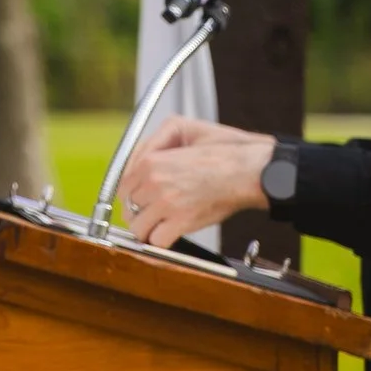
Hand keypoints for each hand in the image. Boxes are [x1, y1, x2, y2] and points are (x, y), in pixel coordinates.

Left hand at [117, 117, 273, 248]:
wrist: (247, 170)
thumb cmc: (222, 150)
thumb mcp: (179, 128)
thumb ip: (152, 143)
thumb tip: (136, 163)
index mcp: (150, 161)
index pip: (123, 185)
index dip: (130, 195)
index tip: (138, 200)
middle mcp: (153, 182)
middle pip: (128, 207)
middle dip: (137, 212)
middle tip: (149, 215)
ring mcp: (166, 202)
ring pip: (138, 227)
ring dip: (145, 230)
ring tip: (157, 228)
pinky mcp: (183, 221)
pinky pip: (157, 240)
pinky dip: (160, 242)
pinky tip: (167, 237)